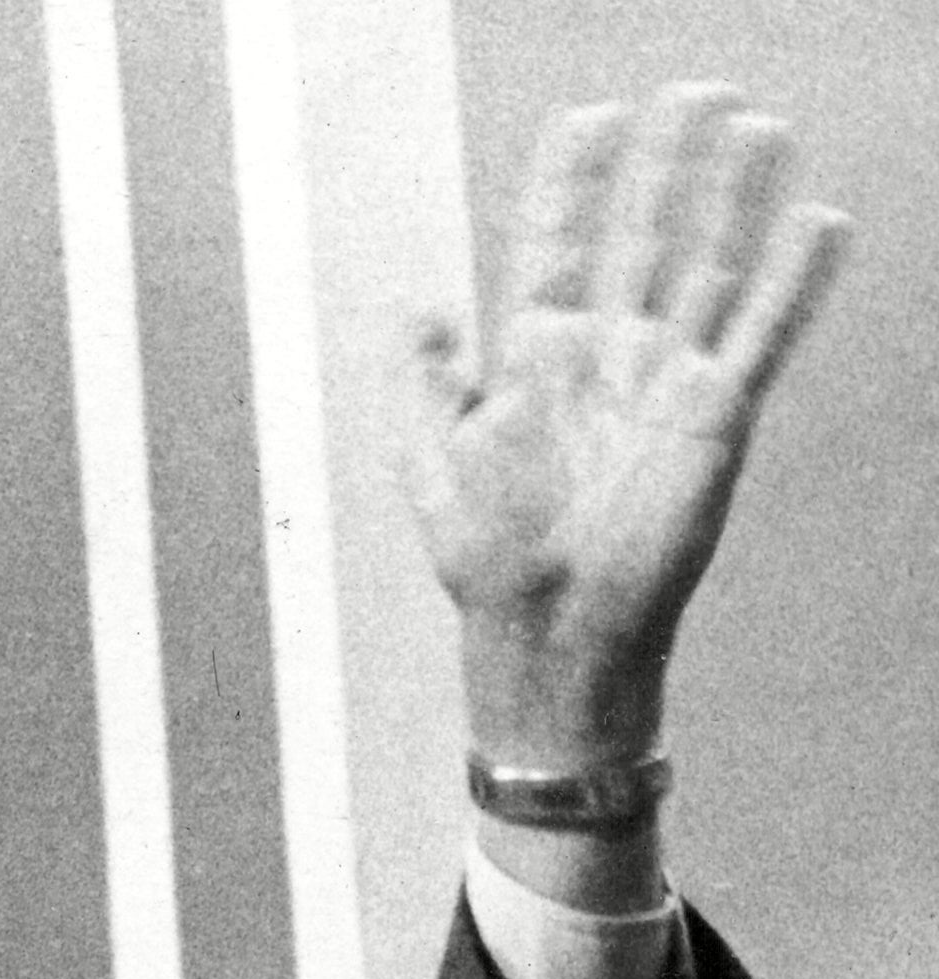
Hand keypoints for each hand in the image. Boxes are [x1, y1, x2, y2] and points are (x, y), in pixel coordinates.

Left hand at [414, 84, 845, 771]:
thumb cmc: (488, 558)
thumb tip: (417, 305)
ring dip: (735, 200)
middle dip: (667, 166)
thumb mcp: (430, 464)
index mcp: (535, 359)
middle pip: (644, 238)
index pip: (558, 245)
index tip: (592, 116)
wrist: (548, 629)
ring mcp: (666, 382)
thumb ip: (422, 384)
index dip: (574, 181)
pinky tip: (818, 225)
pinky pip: (761, 337)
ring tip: (758, 128)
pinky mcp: (715, 418)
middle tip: (695, 93)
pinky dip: (791, 283)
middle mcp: (608, 357)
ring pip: (710, 269)